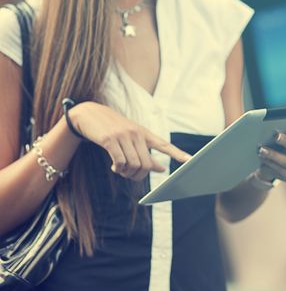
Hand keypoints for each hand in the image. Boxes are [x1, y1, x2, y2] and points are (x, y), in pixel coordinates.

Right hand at [69, 101, 190, 180]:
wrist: (89, 114)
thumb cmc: (113, 128)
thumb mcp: (132, 137)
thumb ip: (145, 151)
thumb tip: (160, 168)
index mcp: (144, 133)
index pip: (164, 145)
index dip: (177, 154)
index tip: (190, 161)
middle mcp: (137, 134)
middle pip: (146, 164)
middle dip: (139, 175)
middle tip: (130, 175)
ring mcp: (123, 136)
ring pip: (134, 165)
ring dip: (127, 173)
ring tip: (120, 170)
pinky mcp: (110, 140)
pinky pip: (119, 162)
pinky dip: (118, 169)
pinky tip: (114, 168)